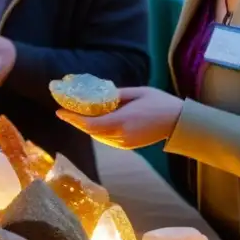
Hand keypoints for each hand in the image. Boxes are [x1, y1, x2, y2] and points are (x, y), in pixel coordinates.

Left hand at [56, 86, 182, 149]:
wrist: (180, 123)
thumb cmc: (160, 103)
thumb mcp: (137, 92)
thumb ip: (116, 95)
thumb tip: (99, 94)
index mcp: (122, 121)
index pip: (90, 124)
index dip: (73, 119)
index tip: (59, 112)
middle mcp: (121, 135)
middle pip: (91, 131)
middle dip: (77, 121)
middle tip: (67, 110)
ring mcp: (124, 143)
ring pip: (97, 136)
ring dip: (87, 126)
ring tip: (80, 114)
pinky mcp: (128, 146)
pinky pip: (106, 139)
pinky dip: (98, 130)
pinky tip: (98, 121)